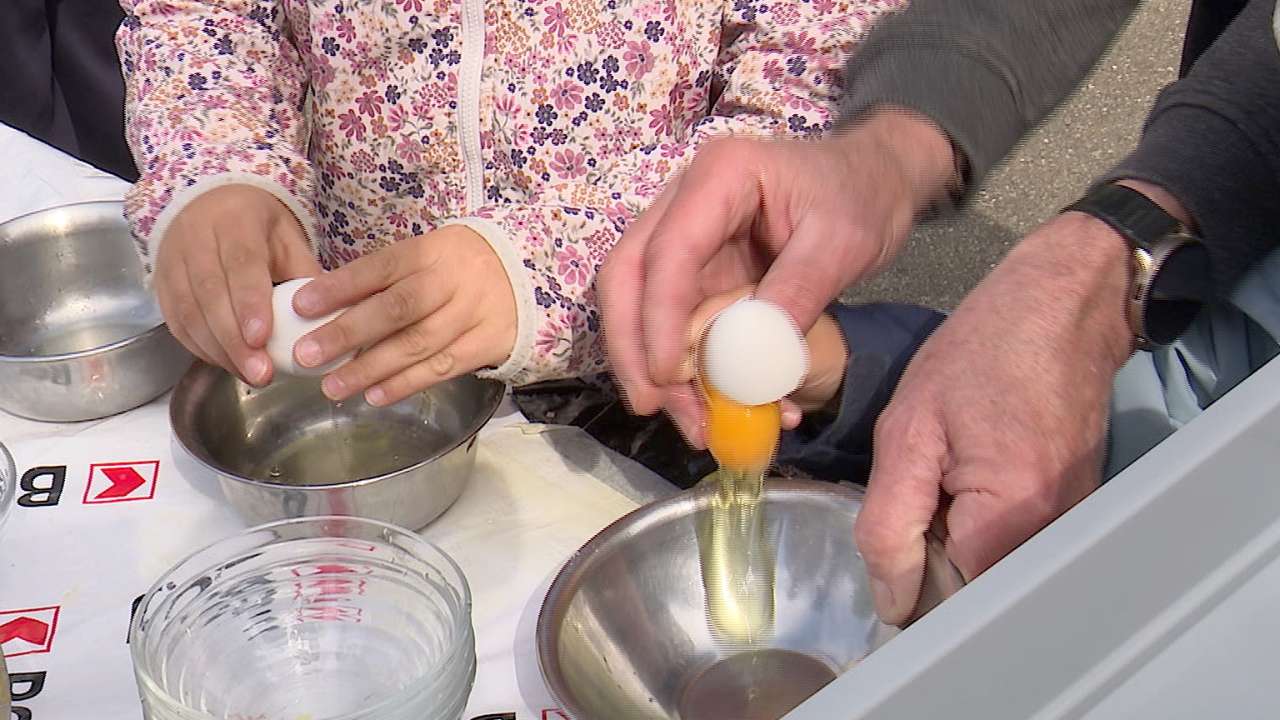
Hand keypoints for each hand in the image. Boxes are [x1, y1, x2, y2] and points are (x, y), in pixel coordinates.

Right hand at [154, 184, 320, 384]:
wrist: (208, 202)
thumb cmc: (258, 225)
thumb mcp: (288, 237)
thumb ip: (306, 274)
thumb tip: (332, 317)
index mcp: (235, 221)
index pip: (241, 265)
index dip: (249, 303)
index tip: (261, 338)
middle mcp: (196, 239)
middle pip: (210, 295)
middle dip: (235, 340)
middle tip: (261, 373)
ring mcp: (173, 262)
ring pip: (189, 312)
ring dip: (219, 350)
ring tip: (250, 376)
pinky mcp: (161, 285)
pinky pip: (176, 322)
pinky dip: (201, 348)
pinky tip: (227, 363)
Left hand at [290, 226, 516, 404]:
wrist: (529, 274)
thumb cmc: (462, 266)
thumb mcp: (430, 255)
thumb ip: (388, 278)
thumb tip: (328, 306)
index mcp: (430, 251)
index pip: (379, 268)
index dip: (340, 287)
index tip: (301, 305)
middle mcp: (452, 281)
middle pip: (396, 309)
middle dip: (348, 333)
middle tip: (306, 354)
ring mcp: (472, 313)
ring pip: (417, 344)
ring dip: (371, 368)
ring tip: (333, 386)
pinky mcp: (488, 343)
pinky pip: (443, 367)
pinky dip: (407, 383)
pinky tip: (375, 395)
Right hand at [599, 107, 956, 444]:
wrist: (876, 181)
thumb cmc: (861, 196)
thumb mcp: (842, 242)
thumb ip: (796, 293)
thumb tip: (749, 360)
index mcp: (719, 176)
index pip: (668, 251)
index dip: (658, 318)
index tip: (668, 378)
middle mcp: (684, 203)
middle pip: (627, 276)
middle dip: (633, 348)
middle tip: (652, 407)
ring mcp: (686, 239)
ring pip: (642, 306)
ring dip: (657, 369)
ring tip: (696, 424)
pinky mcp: (697, 274)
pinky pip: (678, 325)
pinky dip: (692, 371)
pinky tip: (722, 407)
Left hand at [854, 212, 1136, 624]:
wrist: (1061, 304)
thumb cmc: (981, 352)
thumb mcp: (907, 430)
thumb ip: (890, 522)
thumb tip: (891, 603)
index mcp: (1012, 516)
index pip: (950, 601)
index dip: (910, 583)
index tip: (894, 541)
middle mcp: (1056, 534)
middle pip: (978, 592)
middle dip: (935, 564)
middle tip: (919, 492)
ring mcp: (1075, 522)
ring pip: (996, 570)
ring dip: (957, 542)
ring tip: (947, 475)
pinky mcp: (1078, 508)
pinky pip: (1018, 544)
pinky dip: (983, 523)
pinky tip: (972, 474)